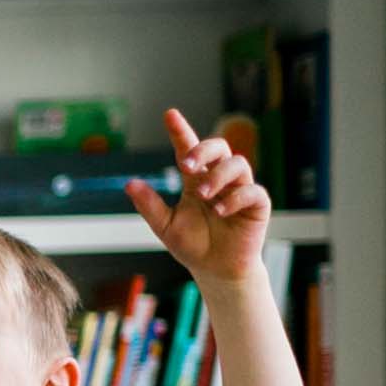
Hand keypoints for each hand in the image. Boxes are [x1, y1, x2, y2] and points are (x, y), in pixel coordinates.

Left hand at [125, 108, 270, 282]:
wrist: (215, 270)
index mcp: (195, 181)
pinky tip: (220, 210)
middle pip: (219, 147)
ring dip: (218, 176)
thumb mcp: (165, 226)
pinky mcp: (256, 205)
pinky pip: (252, 191)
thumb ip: (150, 206)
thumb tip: (129, 184)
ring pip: (238, 164)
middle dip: (203, 150)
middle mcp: (219, 180)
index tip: (169, 115)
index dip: (180, 131)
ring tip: (204, 196)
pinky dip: (236, 197)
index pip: (188, 150)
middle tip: (185, 164)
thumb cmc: (192, 246)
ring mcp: (239, 190)